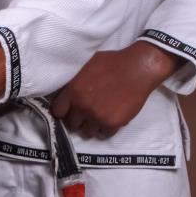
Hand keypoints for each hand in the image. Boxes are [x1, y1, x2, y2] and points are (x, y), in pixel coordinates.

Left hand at [50, 41, 182, 137]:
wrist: (137, 69)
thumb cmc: (112, 62)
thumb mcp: (86, 66)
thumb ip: (74, 82)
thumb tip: (67, 91)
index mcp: (73, 91)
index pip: (57, 111)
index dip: (63, 111)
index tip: (68, 110)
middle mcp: (83, 107)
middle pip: (72, 124)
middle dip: (77, 119)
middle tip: (84, 114)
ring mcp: (98, 117)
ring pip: (87, 132)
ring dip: (91, 126)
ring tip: (97, 118)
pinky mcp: (114, 124)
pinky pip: (105, 134)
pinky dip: (106, 128)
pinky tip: (109, 118)